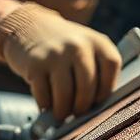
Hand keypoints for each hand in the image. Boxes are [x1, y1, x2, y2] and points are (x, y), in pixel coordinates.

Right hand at [0, 2, 121, 118]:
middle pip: (87, 87)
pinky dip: (45, 105)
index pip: (111, 66)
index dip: (106, 88)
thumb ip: (97, 70)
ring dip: (63, 111)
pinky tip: (46, 102)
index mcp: (97, 41)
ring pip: (65, 96)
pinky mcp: (35, 65)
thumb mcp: (86, 47)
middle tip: (76, 113)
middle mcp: (78, 45)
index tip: (97, 100)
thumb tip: (98, 109)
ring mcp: (55, 54)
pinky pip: (44, 97)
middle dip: (82, 107)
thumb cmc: (64, 48)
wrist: (28, 26)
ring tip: (62, 112)